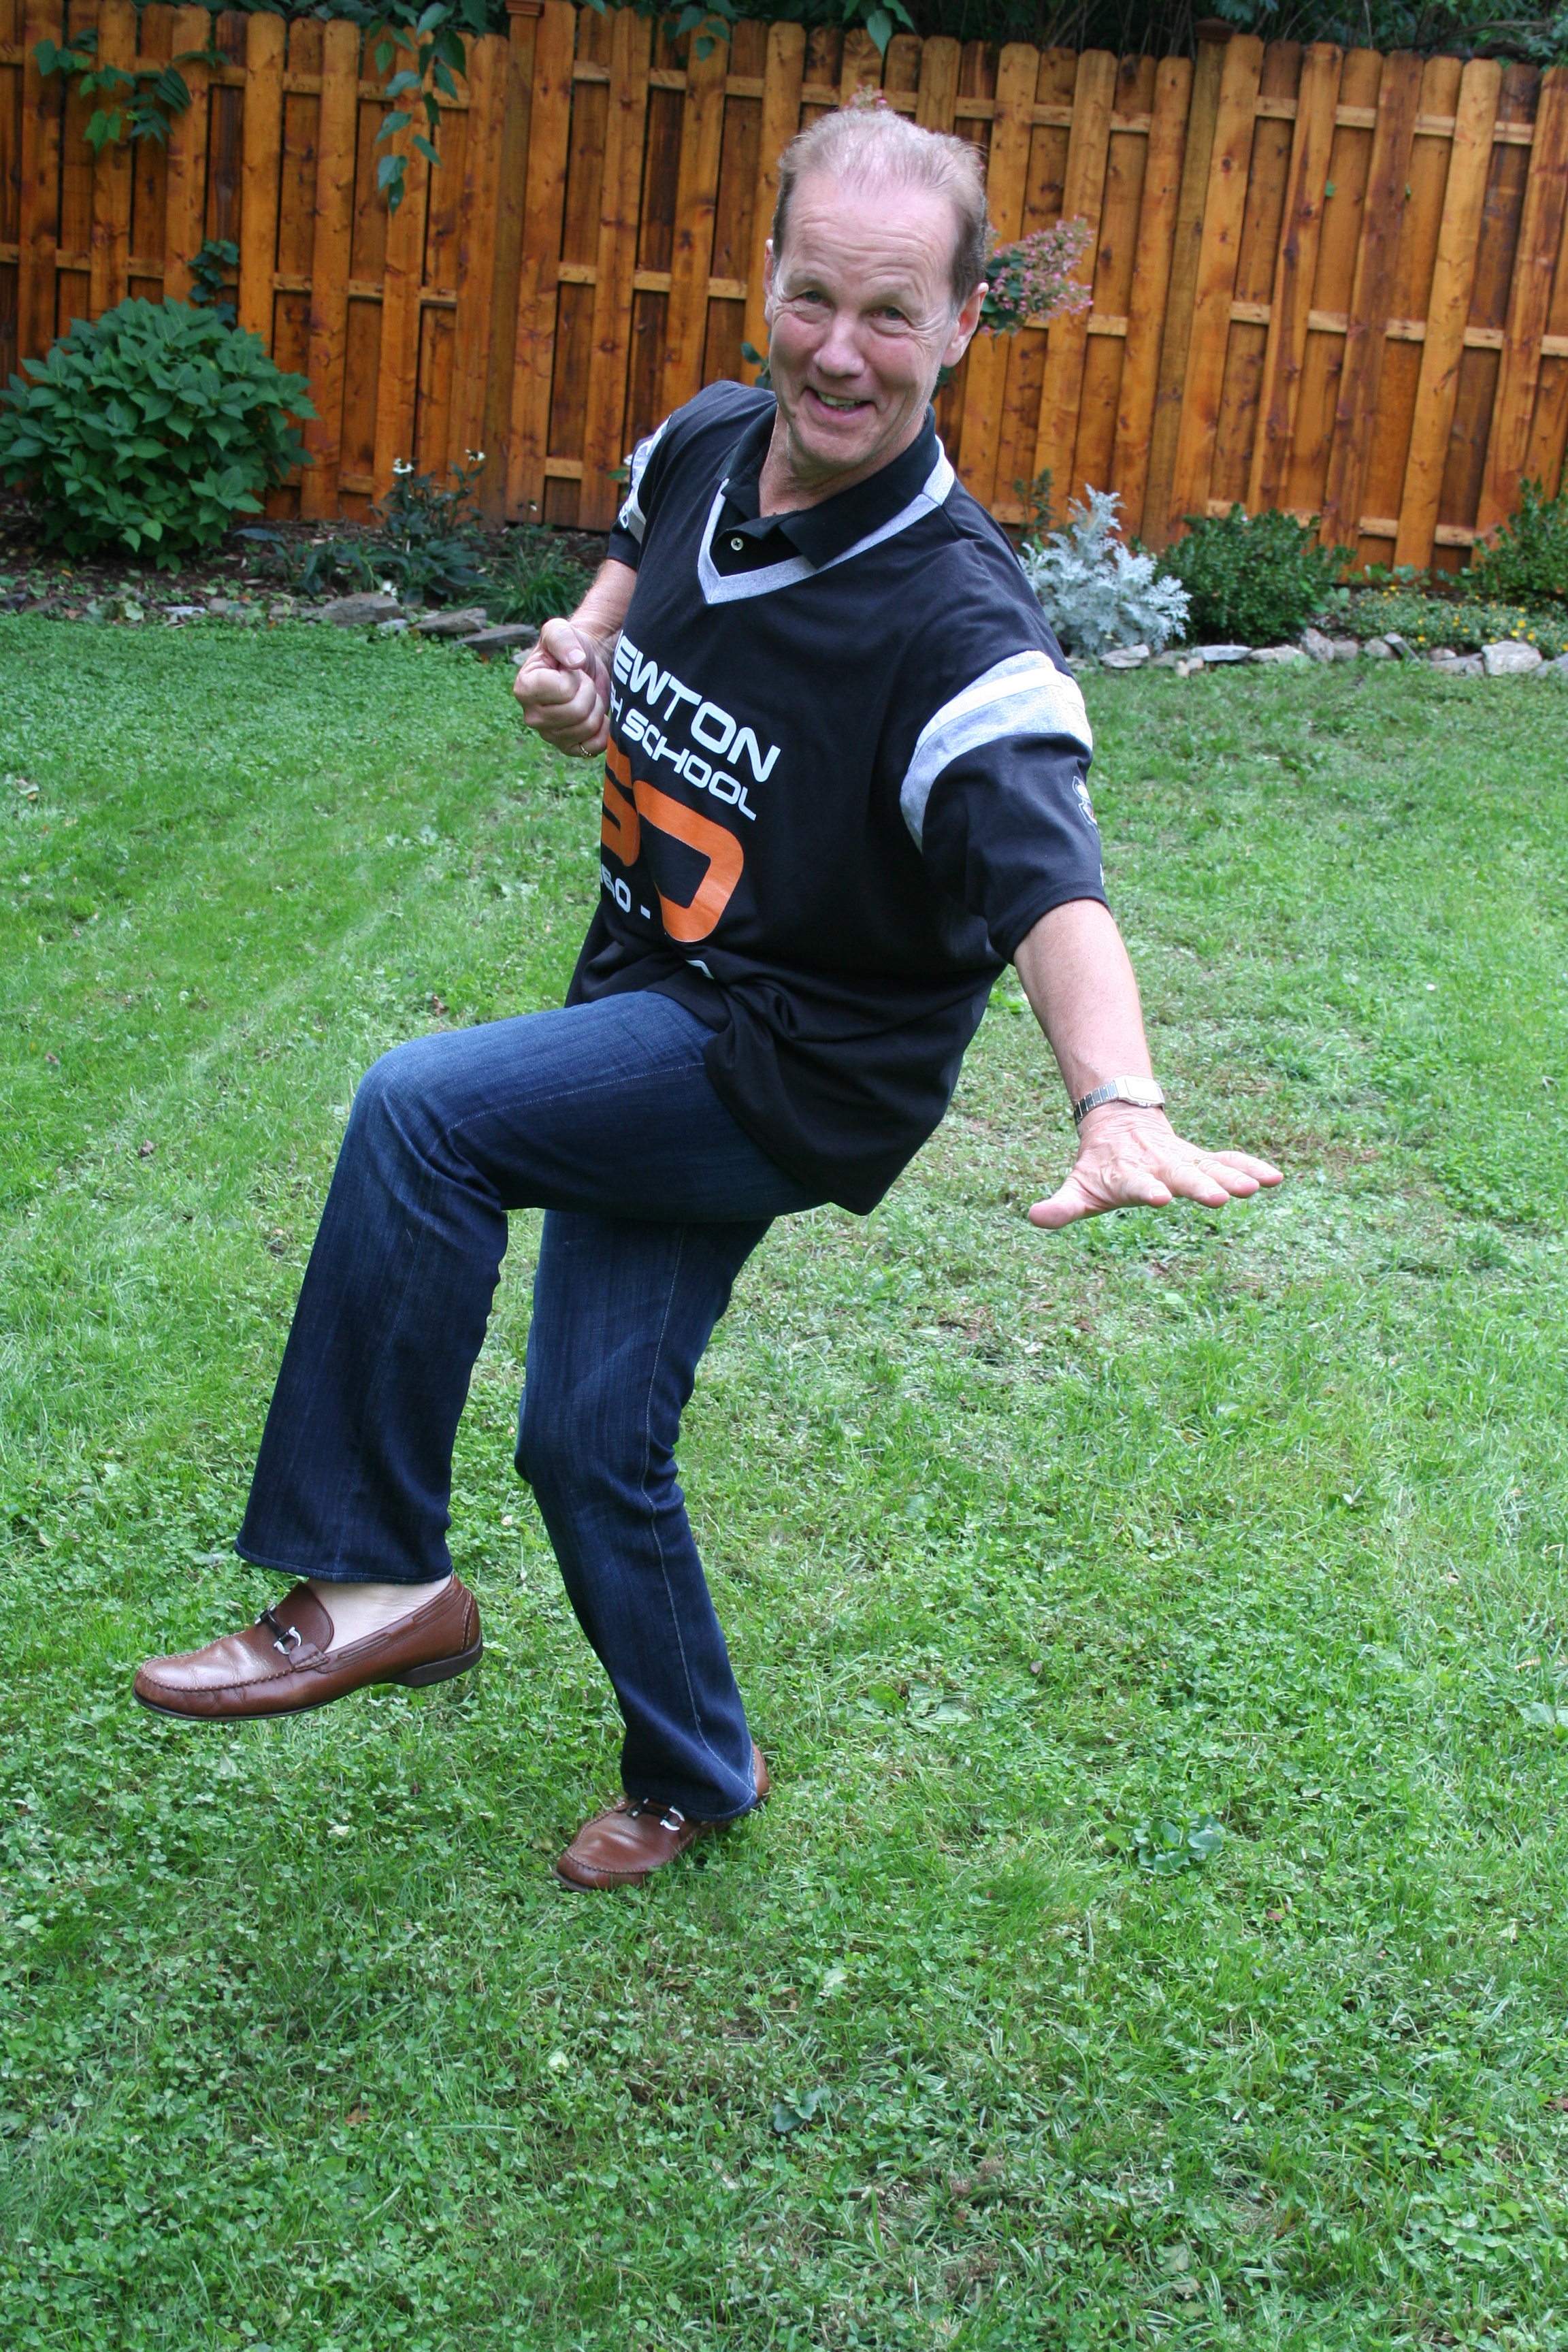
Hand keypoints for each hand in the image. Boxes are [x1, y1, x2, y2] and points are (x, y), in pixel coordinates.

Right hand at [513, 617, 612, 754]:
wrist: (583, 664)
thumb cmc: (569, 647)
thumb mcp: (560, 630)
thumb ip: (563, 639)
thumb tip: (575, 661)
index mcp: (524, 688)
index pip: (564, 690)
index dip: (575, 677)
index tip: (570, 670)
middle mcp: (532, 716)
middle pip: (577, 711)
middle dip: (589, 692)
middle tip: (583, 682)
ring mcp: (549, 735)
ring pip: (588, 727)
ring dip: (596, 707)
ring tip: (587, 695)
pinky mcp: (567, 748)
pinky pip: (593, 748)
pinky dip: (602, 730)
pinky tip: (595, 714)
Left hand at [1030, 1104, 1281, 1229]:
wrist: (1121, 1124)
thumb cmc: (1099, 1168)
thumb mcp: (1077, 1187)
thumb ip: (1061, 1205)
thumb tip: (1035, 1217)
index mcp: (1128, 1174)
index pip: (1137, 1183)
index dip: (1146, 1189)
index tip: (1159, 1197)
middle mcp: (1160, 1164)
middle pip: (1182, 1175)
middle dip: (1200, 1185)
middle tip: (1219, 1198)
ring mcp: (1184, 1160)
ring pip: (1211, 1166)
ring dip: (1233, 1176)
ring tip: (1255, 1187)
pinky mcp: (1203, 1160)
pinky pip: (1229, 1160)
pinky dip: (1250, 1167)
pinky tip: (1275, 1177)